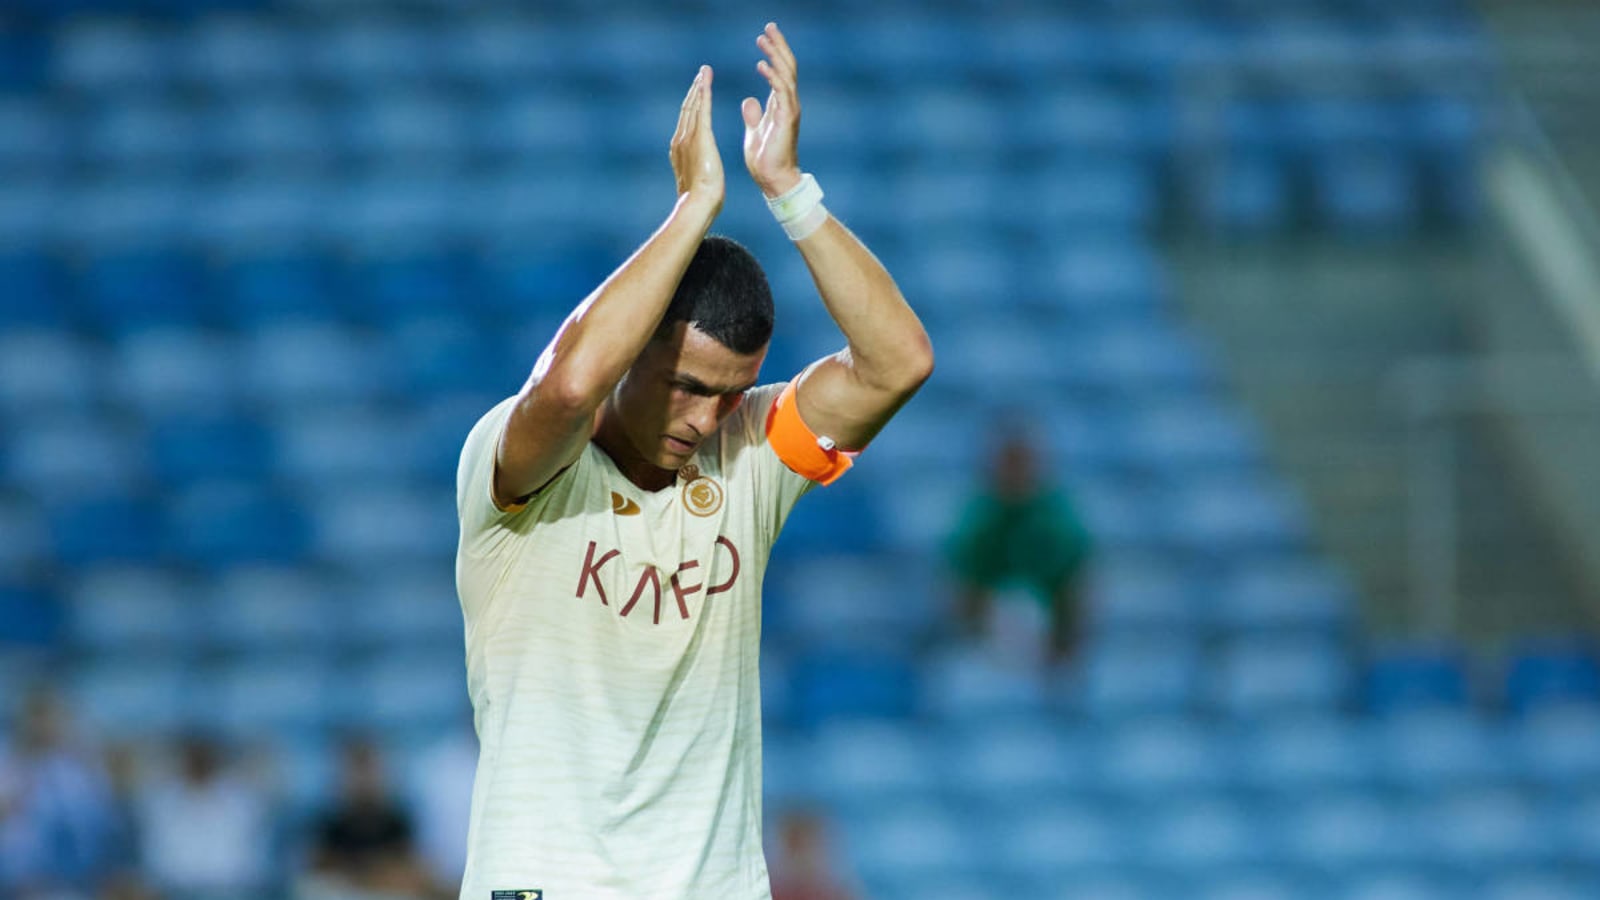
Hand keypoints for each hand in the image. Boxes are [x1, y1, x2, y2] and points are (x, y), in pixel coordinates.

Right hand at [670, 65, 724, 210]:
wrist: (698, 204)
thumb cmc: (701, 200)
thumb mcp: (698, 181)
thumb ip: (697, 170)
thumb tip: (701, 172)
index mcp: (680, 149)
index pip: (686, 121)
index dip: (692, 105)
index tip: (697, 93)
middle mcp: (680, 139)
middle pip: (687, 108)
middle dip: (694, 90)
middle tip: (701, 74)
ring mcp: (688, 137)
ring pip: (693, 105)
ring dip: (699, 86)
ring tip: (704, 72)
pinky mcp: (700, 137)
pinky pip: (702, 109)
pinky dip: (704, 92)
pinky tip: (706, 80)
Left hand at [741, 22, 802, 197]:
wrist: (772, 180)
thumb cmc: (765, 159)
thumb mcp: (755, 131)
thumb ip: (754, 115)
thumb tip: (748, 101)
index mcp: (780, 105)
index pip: (779, 71)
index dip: (773, 53)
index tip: (763, 36)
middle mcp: (787, 104)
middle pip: (786, 67)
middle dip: (778, 45)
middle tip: (768, 26)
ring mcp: (789, 111)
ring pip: (786, 75)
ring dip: (776, 55)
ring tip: (765, 38)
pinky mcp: (786, 120)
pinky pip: (782, 93)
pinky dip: (773, 77)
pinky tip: (762, 64)